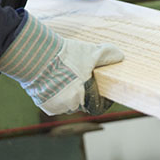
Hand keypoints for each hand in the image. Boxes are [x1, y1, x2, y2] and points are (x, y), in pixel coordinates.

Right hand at [0, 13, 122, 115]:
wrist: (38, 57)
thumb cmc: (66, 55)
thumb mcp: (90, 52)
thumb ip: (107, 54)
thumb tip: (120, 56)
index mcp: (85, 96)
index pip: (96, 104)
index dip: (95, 95)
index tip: (93, 86)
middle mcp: (71, 105)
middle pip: (80, 102)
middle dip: (80, 92)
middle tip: (76, 77)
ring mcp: (56, 107)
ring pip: (66, 103)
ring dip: (66, 95)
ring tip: (64, 78)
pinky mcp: (44, 105)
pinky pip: (53, 103)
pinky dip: (53, 95)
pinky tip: (53, 82)